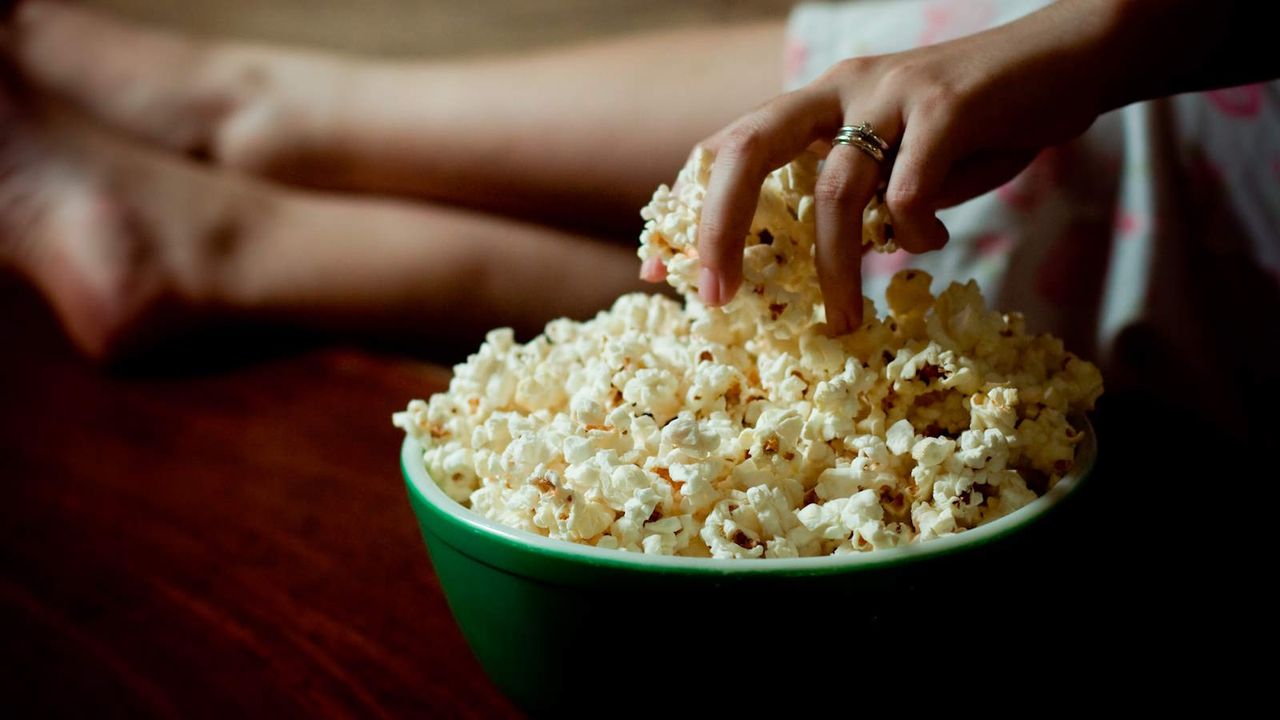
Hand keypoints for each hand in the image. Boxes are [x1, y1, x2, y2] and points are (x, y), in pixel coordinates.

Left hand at [693, 0, 1116, 332]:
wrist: (1066, 60)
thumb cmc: (975, 125)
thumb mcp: (894, 158)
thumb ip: (851, 198)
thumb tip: (807, 264)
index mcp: (815, 104)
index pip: (728, 150)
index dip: (689, 211)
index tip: (662, 275)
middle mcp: (838, 88)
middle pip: (747, 152)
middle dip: (721, 230)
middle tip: (718, 299)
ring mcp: (890, 92)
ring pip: (834, 191)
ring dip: (834, 268)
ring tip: (844, 320)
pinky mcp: (946, 105)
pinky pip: (909, 188)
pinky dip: (914, 232)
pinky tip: (932, 246)